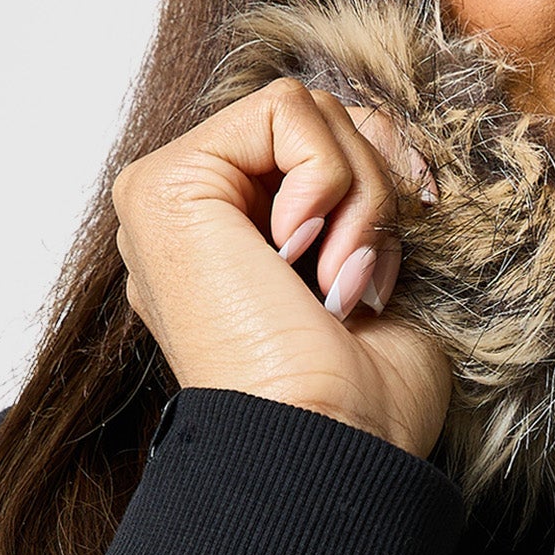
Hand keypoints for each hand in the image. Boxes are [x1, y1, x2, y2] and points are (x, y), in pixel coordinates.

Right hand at [113, 82, 450, 459]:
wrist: (331, 444)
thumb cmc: (364, 396)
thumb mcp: (379, 269)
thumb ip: (364, 189)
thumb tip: (382, 127)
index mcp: (237, 241)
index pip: (329, 146)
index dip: (386, 184)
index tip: (390, 269)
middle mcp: (197, 220)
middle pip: (323, 121)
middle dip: (374, 192)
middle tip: (362, 283)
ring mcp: (169, 202)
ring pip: (310, 111)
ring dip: (359, 198)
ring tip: (339, 284)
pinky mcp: (163, 187)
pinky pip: (284, 110)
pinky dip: (329, 182)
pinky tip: (303, 260)